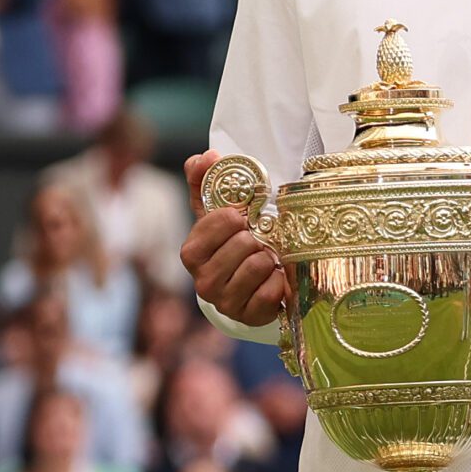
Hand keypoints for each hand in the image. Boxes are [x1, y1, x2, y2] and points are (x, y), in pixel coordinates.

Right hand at [181, 151, 288, 324]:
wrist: (244, 287)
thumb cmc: (228, 244)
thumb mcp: (214, 213)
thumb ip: (204, 180)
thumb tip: (204, 155)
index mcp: (191, 253)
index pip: (220, 221)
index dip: (238, 215)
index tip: (243, 218)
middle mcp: (202, 281)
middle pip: (243, 243)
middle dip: (256, 237)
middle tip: (258, 241)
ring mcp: (225, 302)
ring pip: (258, 265)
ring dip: (269, 257)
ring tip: (266, 258)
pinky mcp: (249, 316)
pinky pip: (272, 290)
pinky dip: (280, 280)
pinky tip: (274, 278)